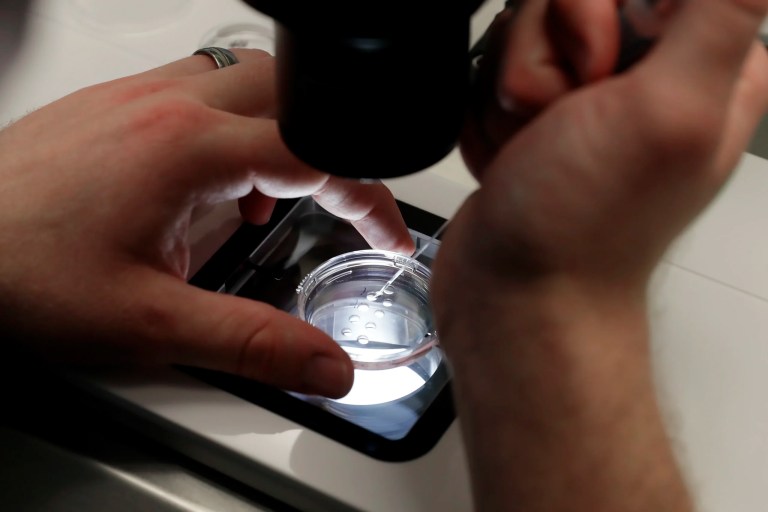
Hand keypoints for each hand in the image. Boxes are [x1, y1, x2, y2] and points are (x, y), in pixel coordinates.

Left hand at [0, 49, 413, 397]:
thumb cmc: (18, 273)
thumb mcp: (149, 324)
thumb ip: (251, 344)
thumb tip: (327, 365)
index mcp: (187, 149)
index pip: (317, 155)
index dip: (370, 198)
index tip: (387, 234)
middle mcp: (166, 106)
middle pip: (291, 93)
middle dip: (332, 148)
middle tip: (342, 202)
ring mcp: (137, 96)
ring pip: (246, 82)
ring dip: (279, 133)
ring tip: (267, 200)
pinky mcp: (115, 104)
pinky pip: (199, 92)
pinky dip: (231, 130)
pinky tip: (208, 185)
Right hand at [432, 0, 767, 508]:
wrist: (515, 291)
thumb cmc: (584, 225)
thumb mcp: (671, 109)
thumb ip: (720, 14)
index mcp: (703, 63)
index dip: (598, 12)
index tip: (599, 67)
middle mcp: (644, 75)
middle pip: (569, 0)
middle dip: (546, 60)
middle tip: (564, 119)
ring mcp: (580, 98)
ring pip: (520, 36)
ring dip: (509, 97)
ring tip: (532, 150)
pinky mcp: (531, 118)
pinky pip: (489, 77)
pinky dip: (488, 119)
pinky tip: (510, 159)